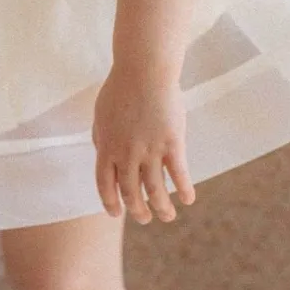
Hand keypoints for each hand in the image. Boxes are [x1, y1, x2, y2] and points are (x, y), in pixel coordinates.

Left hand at [91, 63, 195, 224]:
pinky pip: (179, 174)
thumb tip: (102, 154)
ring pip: (156, 190)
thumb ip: (101, 138)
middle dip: (138, 211)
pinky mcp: (172, 143)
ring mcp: (149, 150)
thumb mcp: (101, 115)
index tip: (117, 213)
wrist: (144, 70)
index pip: (105, 185)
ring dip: (162, 208)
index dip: (110, 203)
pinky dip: (184, 190)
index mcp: (106, 147)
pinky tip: (188, 199)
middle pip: (131, 193)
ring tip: (167, 216)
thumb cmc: (121, 88)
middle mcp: (126, 154)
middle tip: (145, 218)